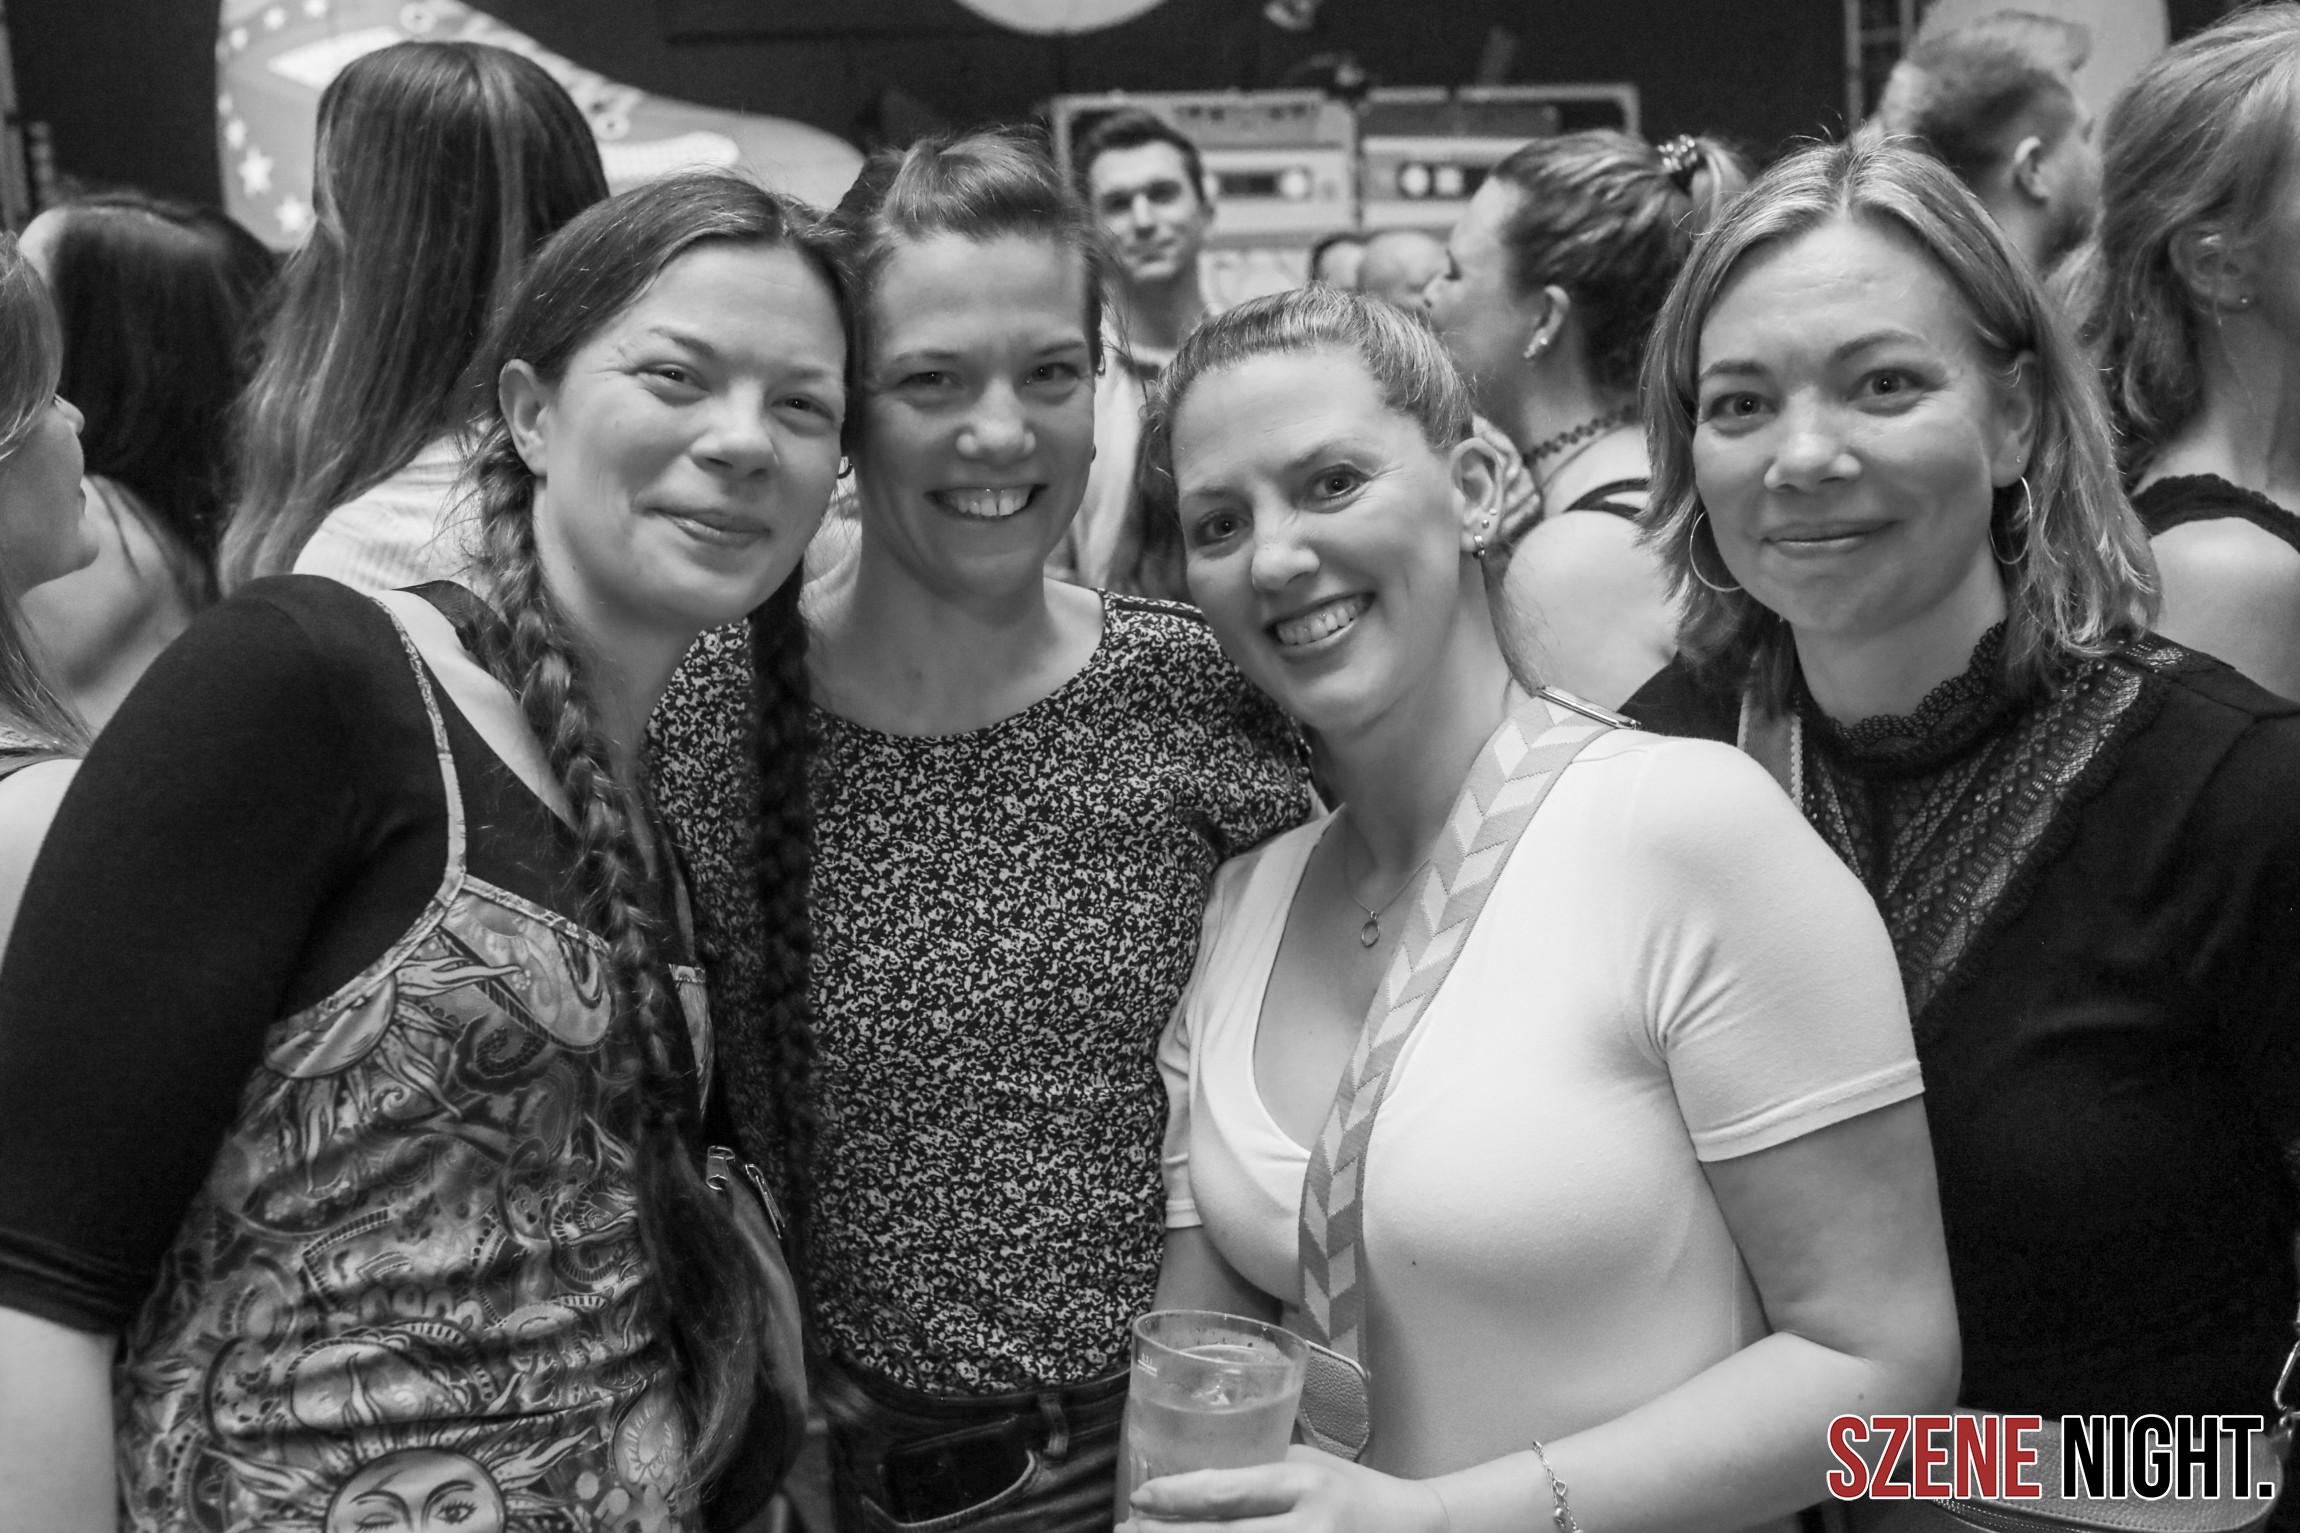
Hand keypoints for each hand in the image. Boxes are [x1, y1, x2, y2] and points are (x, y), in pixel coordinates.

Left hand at [1127, 1444, 1449, 1532]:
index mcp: (1305, 1485)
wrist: (1410, 1531)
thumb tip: (1188, 1479)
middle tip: (1126, 1530)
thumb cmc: (1350, 1491)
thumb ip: (1256, 1473)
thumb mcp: (1305, 1466)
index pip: (1230, 1492)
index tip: (1140, 1496)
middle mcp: (1307, 1530)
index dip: (1178, 1496)